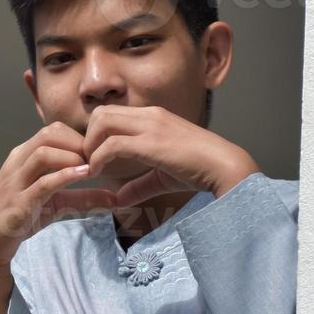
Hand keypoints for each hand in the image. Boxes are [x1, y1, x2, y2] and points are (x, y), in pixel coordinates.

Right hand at [0, 122, 118, 278]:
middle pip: (50, 134)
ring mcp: (16, 181)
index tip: (95, 154)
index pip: (53, 131)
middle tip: (96, 160)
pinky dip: (66, 176)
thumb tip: (115, 199)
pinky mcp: (19, 202)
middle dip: (78, 143)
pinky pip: (43, 183)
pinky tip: (84, 176)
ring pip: (44, 153)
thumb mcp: (54, 204)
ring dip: (72, 158)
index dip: (78, 138)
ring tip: (90, 169)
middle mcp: (18, 163)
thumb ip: (82, 198)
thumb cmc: (19, 216)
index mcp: (24, 156)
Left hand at [83, 105, 258, 205]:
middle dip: (87, 137)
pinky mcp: (152, 142)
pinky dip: (99, 159)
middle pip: (101, 113)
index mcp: (153, 117)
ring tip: (93, 168)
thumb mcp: (162, 177)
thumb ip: (138, 186)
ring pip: (102, 122)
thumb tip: (118, 200)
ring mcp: (151, 126)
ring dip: (91, 146)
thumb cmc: (198, 171)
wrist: (225, 167)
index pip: (110, 113)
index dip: (95, 135)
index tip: (93, 159)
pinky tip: (99, 173)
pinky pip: (112, 144)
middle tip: (89, 162)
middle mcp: (150, 116)